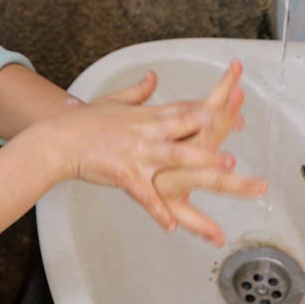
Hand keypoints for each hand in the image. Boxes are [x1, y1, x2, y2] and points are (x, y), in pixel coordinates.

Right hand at [48, 62, 252, 242]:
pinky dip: (158, 210)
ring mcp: (137, 153)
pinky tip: (171, 227)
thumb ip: (138, 91)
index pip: (185, 111)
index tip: (237, 113)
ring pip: (176, 158)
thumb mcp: (114, 101)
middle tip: (244, 138)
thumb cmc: (86, 121)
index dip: (212, 112)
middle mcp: (148, 132)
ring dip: (203, 162)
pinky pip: (145, 195)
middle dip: (216, 133)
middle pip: (189, 132)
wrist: (60, 139)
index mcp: (148, 116)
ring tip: (228, 169)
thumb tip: (153, 76)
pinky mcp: (123, 174)